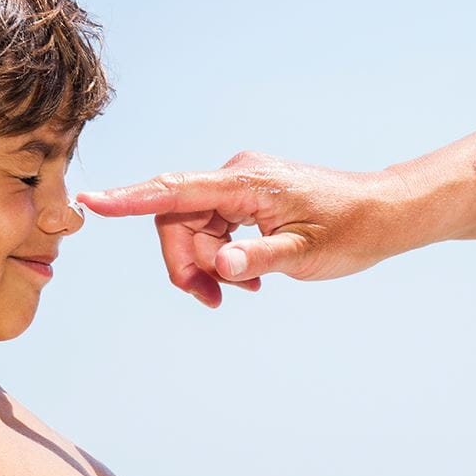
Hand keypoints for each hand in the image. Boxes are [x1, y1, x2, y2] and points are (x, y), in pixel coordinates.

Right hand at [77, 134, 475, 306]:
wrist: (385, 213)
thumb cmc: (351, 231)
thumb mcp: (307, 256)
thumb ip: (258, 260)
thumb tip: (220, 268)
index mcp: (246, 183)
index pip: (175, 190)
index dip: (129, 199)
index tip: (89, 201)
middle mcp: (236, 176)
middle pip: (177, 219)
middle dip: (185, 262)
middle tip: (214, 300)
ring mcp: (241, 185)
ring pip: (193, 227)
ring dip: (204, 264)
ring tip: (238, 293)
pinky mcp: (248, 196)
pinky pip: (212, 226)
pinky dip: (220, 256)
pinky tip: (247, 279)